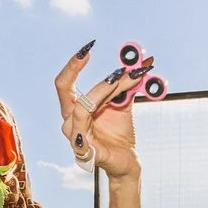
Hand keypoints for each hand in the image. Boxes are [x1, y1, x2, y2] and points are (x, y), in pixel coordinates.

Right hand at [53, 44, 152, 179]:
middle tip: (117, 68)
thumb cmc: (119, 133)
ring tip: (122, 81)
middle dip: (82, 72)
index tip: (88, 47)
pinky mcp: (85, 151)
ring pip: (82, 108)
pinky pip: (88, 129)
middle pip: (66, 91)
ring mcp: (74, 137)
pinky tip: (116, 106)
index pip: (64, 83)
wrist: (127, 160)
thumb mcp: (123, 104)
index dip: (72, 65)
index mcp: (74, 108)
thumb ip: (127, 84)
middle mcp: (69, 121)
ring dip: (103, 91)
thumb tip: (143, 61)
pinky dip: (102, 114)